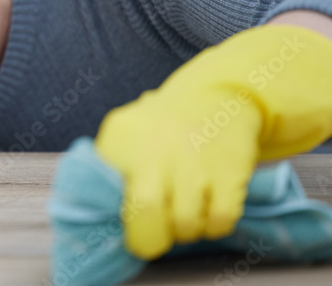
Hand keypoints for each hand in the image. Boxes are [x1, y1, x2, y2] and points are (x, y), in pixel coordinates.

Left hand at [94, 24, 331, 259]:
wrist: (215, 93)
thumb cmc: (161, 125)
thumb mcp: (125, 133)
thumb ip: (109, 169)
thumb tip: (102, 217)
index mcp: (120, 138)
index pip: (104, 196)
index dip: (118, 222)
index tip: (128, 225)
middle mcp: (155, 148)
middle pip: (146, 214)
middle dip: (150, 238)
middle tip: (156, 235)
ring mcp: (194, 160)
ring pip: (185, 225)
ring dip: (186, 231)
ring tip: (186, 214)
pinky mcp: (229, 171)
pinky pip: (219, 222)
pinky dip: (214, 226)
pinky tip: (210, 209)